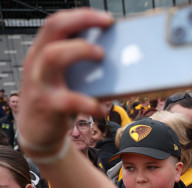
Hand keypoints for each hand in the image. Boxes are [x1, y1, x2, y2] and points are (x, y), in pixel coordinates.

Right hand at [18, 9, 113, 150]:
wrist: (37, 133)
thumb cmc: (58, 100)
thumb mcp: (64, 78)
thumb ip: (81, 65)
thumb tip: (119, 56)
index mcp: (42, 51)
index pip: (57, 23)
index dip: (81, 16)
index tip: (107, 18)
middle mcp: (37, 62)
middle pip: (53, 30)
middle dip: (81, 23)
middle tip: (107, 28)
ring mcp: (40, 83)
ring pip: (53, 57)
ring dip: (80, 51)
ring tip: (102, 56)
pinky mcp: (47, 106)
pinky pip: (68, 100)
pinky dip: (90, 103)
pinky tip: (103, 108)